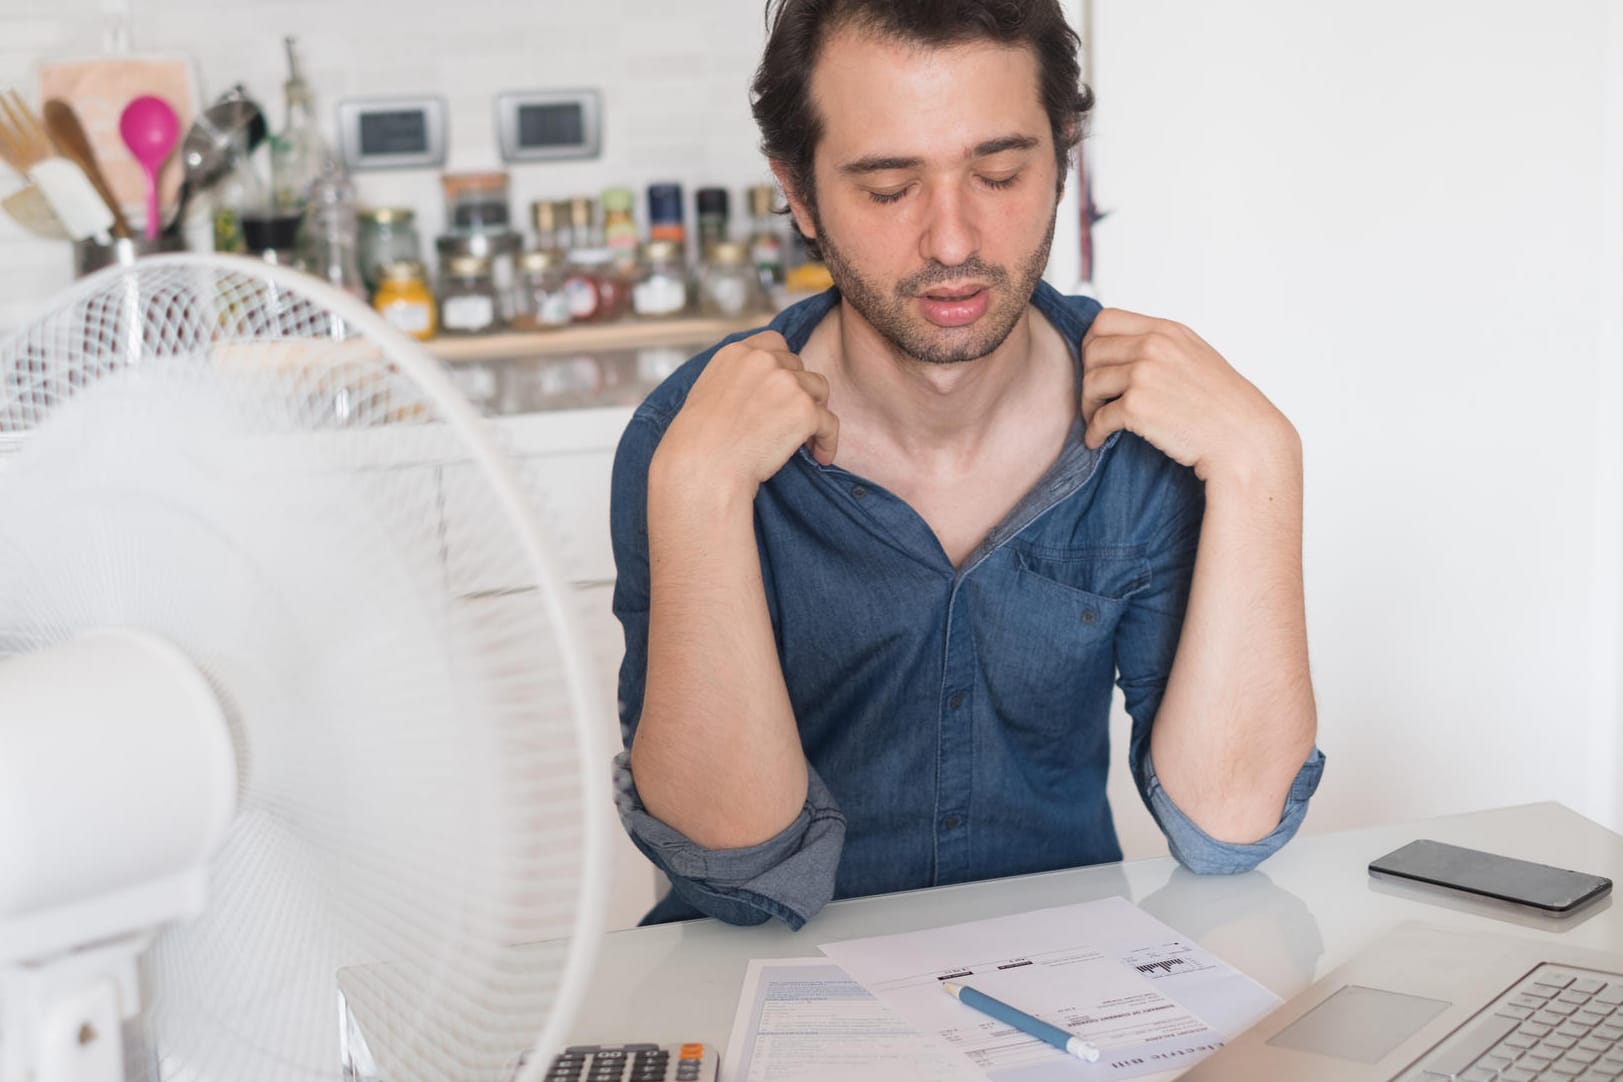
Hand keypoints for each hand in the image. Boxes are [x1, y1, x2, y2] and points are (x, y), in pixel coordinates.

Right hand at [653, 330, 839, 494]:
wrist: (705, 466)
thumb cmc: (700, 440)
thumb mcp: (708, 391)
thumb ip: (737, 378)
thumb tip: (761, 389)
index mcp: (737, 353)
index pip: (775, 344)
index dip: (783, 366)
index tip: (782, 388)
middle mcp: (764, 361)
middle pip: (799, 367)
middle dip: (798, 391)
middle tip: (792, 420)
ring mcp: (787, 383)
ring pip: (819, 389)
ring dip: (814, 412)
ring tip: (807, 438)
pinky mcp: (805, 410)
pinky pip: (829, 422)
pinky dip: (828, 440)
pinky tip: (821, 456)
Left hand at [1081, 309, 1297, 483]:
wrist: (1242, 437)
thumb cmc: (1222, 403)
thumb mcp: (1194, 355)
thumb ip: (1159, 345)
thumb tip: (1121, 349)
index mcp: (1166, 330)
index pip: (1105, 320)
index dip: (1092, 343)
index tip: (1095, 364)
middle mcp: (1153, 346)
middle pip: (1092, 351)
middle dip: (1087, 376)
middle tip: (1095, 397)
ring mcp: (1144, 374)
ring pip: (1091, 383)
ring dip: (1089, 405)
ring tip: (1097, 419)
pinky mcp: (1136, 407)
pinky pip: (1099, 418)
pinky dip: (1094, 432)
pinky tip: (1098, 439)